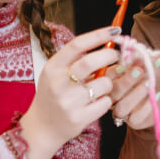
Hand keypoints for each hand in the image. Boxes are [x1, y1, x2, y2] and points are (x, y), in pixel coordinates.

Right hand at [20, 26, 119, 158]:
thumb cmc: (53, 95)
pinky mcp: (78, 118)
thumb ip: (76, 60)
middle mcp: (58, 83)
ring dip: (108, 83)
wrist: (42, 128)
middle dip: (109, 55)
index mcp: (52, 67)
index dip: (99, 35)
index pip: (77, 44)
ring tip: (99, 88)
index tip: (115, 30)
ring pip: (104, 84)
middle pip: (90, 61)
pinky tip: (96, 103)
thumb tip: (109, 44)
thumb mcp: (56, 74)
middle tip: (117, 56)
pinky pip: (105, 103)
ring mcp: (68, 102)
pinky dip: (106, 100)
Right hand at [108, 59, 159, 130]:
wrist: (158, 94)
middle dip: (126, 81)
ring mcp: (120, 111)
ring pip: (121, 108)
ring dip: (136, 95)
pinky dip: (147, 106)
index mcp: (110, 80)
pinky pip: (136, 118)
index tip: (125, 63)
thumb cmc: (147, 75)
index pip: (105, 77)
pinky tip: (156, 94)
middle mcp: (111, 97)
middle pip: (112, 92)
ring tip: (149, 84)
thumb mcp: (146, 64)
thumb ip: (140, 59)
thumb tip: (136, 51)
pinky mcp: (132, 121)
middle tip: (139, 70)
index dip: (113, 71)